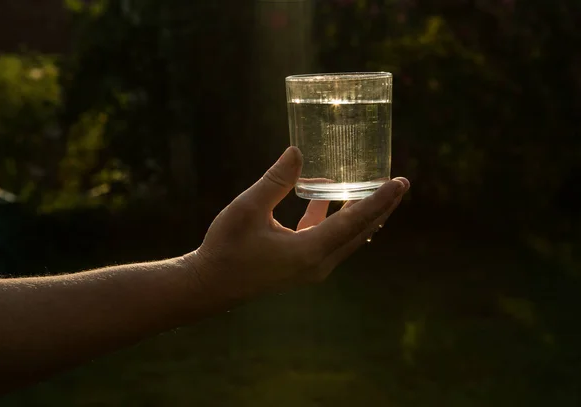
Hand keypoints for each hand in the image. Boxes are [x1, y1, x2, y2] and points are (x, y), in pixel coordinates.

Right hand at [192, 147, 409, 300]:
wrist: (210, 285)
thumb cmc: (226, 248)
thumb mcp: (248, 208)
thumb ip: (276, 180)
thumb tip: (298, 152)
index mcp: (309, 251)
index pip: (355, 222)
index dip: (379, 200)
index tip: (400, 183)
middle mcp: (318, 263)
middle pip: (360, 232)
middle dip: (382, 207)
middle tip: (400, 183)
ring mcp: (311, 267)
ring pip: (348, 237)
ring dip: (362, 214)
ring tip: (376, 190)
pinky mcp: (302, 265)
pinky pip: (329, 239)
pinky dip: (335, 219)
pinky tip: (329, 198)